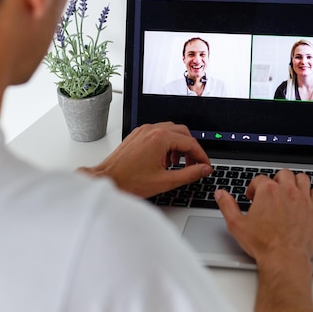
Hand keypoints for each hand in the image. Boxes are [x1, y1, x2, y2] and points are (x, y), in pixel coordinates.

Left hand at [79, 122, 212, 197]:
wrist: (107, 180)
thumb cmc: (129, 181)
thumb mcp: (166, 181)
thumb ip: (190, 174)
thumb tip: (204, 169)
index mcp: (160, 138)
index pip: (190, 143)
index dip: (201, 156)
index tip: (205, 166)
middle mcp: (152, 130)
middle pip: (183, 132)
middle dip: (191, 149)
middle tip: (194, 164)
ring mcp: (143, 131)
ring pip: (171, 131)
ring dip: (179, 146)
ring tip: (177, 164)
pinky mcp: (137, 135)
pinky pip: (158, 133)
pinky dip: (166, 144)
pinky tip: (164, 160)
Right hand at [215, 169, 312, 264]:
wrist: (284, 259)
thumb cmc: (263, 244)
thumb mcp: (236, 224)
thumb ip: (227, 206)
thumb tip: (221, 194)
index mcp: (268, 191)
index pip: (260, 179)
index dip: (253, 187)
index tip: (252, 197)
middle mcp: (287, 191)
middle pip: (283, 174)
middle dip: (275, 180)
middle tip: (271, 192)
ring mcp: (303, 199)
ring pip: (302, 179)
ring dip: (294, 182)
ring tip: (288, 191)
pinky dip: (310, 194)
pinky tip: (303, 201)